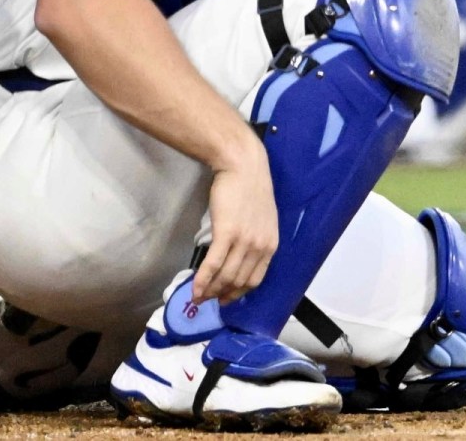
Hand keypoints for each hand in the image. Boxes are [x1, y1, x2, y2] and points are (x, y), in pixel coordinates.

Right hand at [193, 145, 278, 303]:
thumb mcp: (263, 219)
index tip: (226, 298)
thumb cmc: (251, 190)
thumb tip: (241, 258)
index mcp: (271, 245)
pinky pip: (213, 265)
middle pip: (238, 281)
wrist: (243, 166)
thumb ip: (256, 240)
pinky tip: (194, 290)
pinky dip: (202, 281)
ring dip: (210, 291)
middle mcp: (260, 246)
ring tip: (198, 297)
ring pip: (225, 277)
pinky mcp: (226, 234)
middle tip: (208, 300)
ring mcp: (244, 241)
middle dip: (221, 295)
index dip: (238, 293)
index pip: (255, 280)